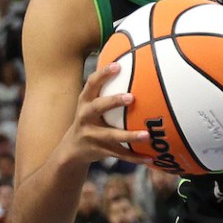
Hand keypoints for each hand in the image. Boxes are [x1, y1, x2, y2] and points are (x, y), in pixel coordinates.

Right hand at [60, 53, 180, 174]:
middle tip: (131, 97)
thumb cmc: (90, 119)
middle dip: (113, 101)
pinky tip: (151, 158)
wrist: (72, 150)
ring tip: (147, 135)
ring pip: (111, 136)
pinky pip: (119, 154)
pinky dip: (135, 157)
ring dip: (129, 136)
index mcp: (84, 102)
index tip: (117, 65)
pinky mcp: (99, 151)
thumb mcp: (91, 104)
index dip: (103, 74)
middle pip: (97, 107)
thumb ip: (106, 89)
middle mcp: (85, 117)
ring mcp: (91, 135)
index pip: (91, 84)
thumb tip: (133, 64)